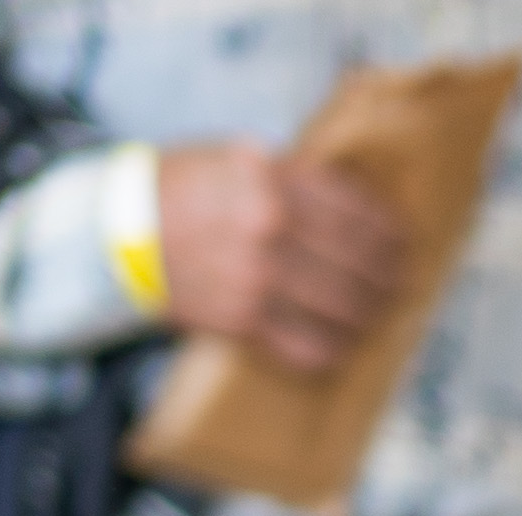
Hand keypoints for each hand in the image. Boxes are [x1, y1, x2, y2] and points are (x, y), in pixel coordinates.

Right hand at [151, 143, 403, 373]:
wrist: (118, 230)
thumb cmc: (182, 188)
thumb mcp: (238, 158)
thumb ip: (293, 177)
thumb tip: (353, 204)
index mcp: (274, 181)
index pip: (356, 210)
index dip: (388, 232)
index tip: (403, 242)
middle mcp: (271, 227)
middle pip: (359, 262)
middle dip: (388, 277)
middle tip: (399, 284)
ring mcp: (258, 277)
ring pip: (342, 308)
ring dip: (369, 316)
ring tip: (377, 315)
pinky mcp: (242, 320)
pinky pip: (307, 347)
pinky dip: (334, 350)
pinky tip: (343, 347)